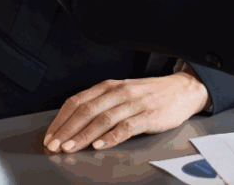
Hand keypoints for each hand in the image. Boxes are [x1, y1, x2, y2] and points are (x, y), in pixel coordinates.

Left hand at [43, 68, 208, 152]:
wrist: (183, 89)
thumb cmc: (150, 94)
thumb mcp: (123, 92)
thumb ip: (101, 104)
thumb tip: (73, 123)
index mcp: (110, 86)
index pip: (78, 101)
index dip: (61, 119)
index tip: (50, 135)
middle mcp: (120, 92)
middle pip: (87, 111)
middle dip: (67, 130)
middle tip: (54, 145)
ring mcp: (135, 103)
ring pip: (103, 119)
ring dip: (83, 136)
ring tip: (70, 148)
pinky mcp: (149, 115)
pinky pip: (127, 127)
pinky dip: (111, 137)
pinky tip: (100, 145)